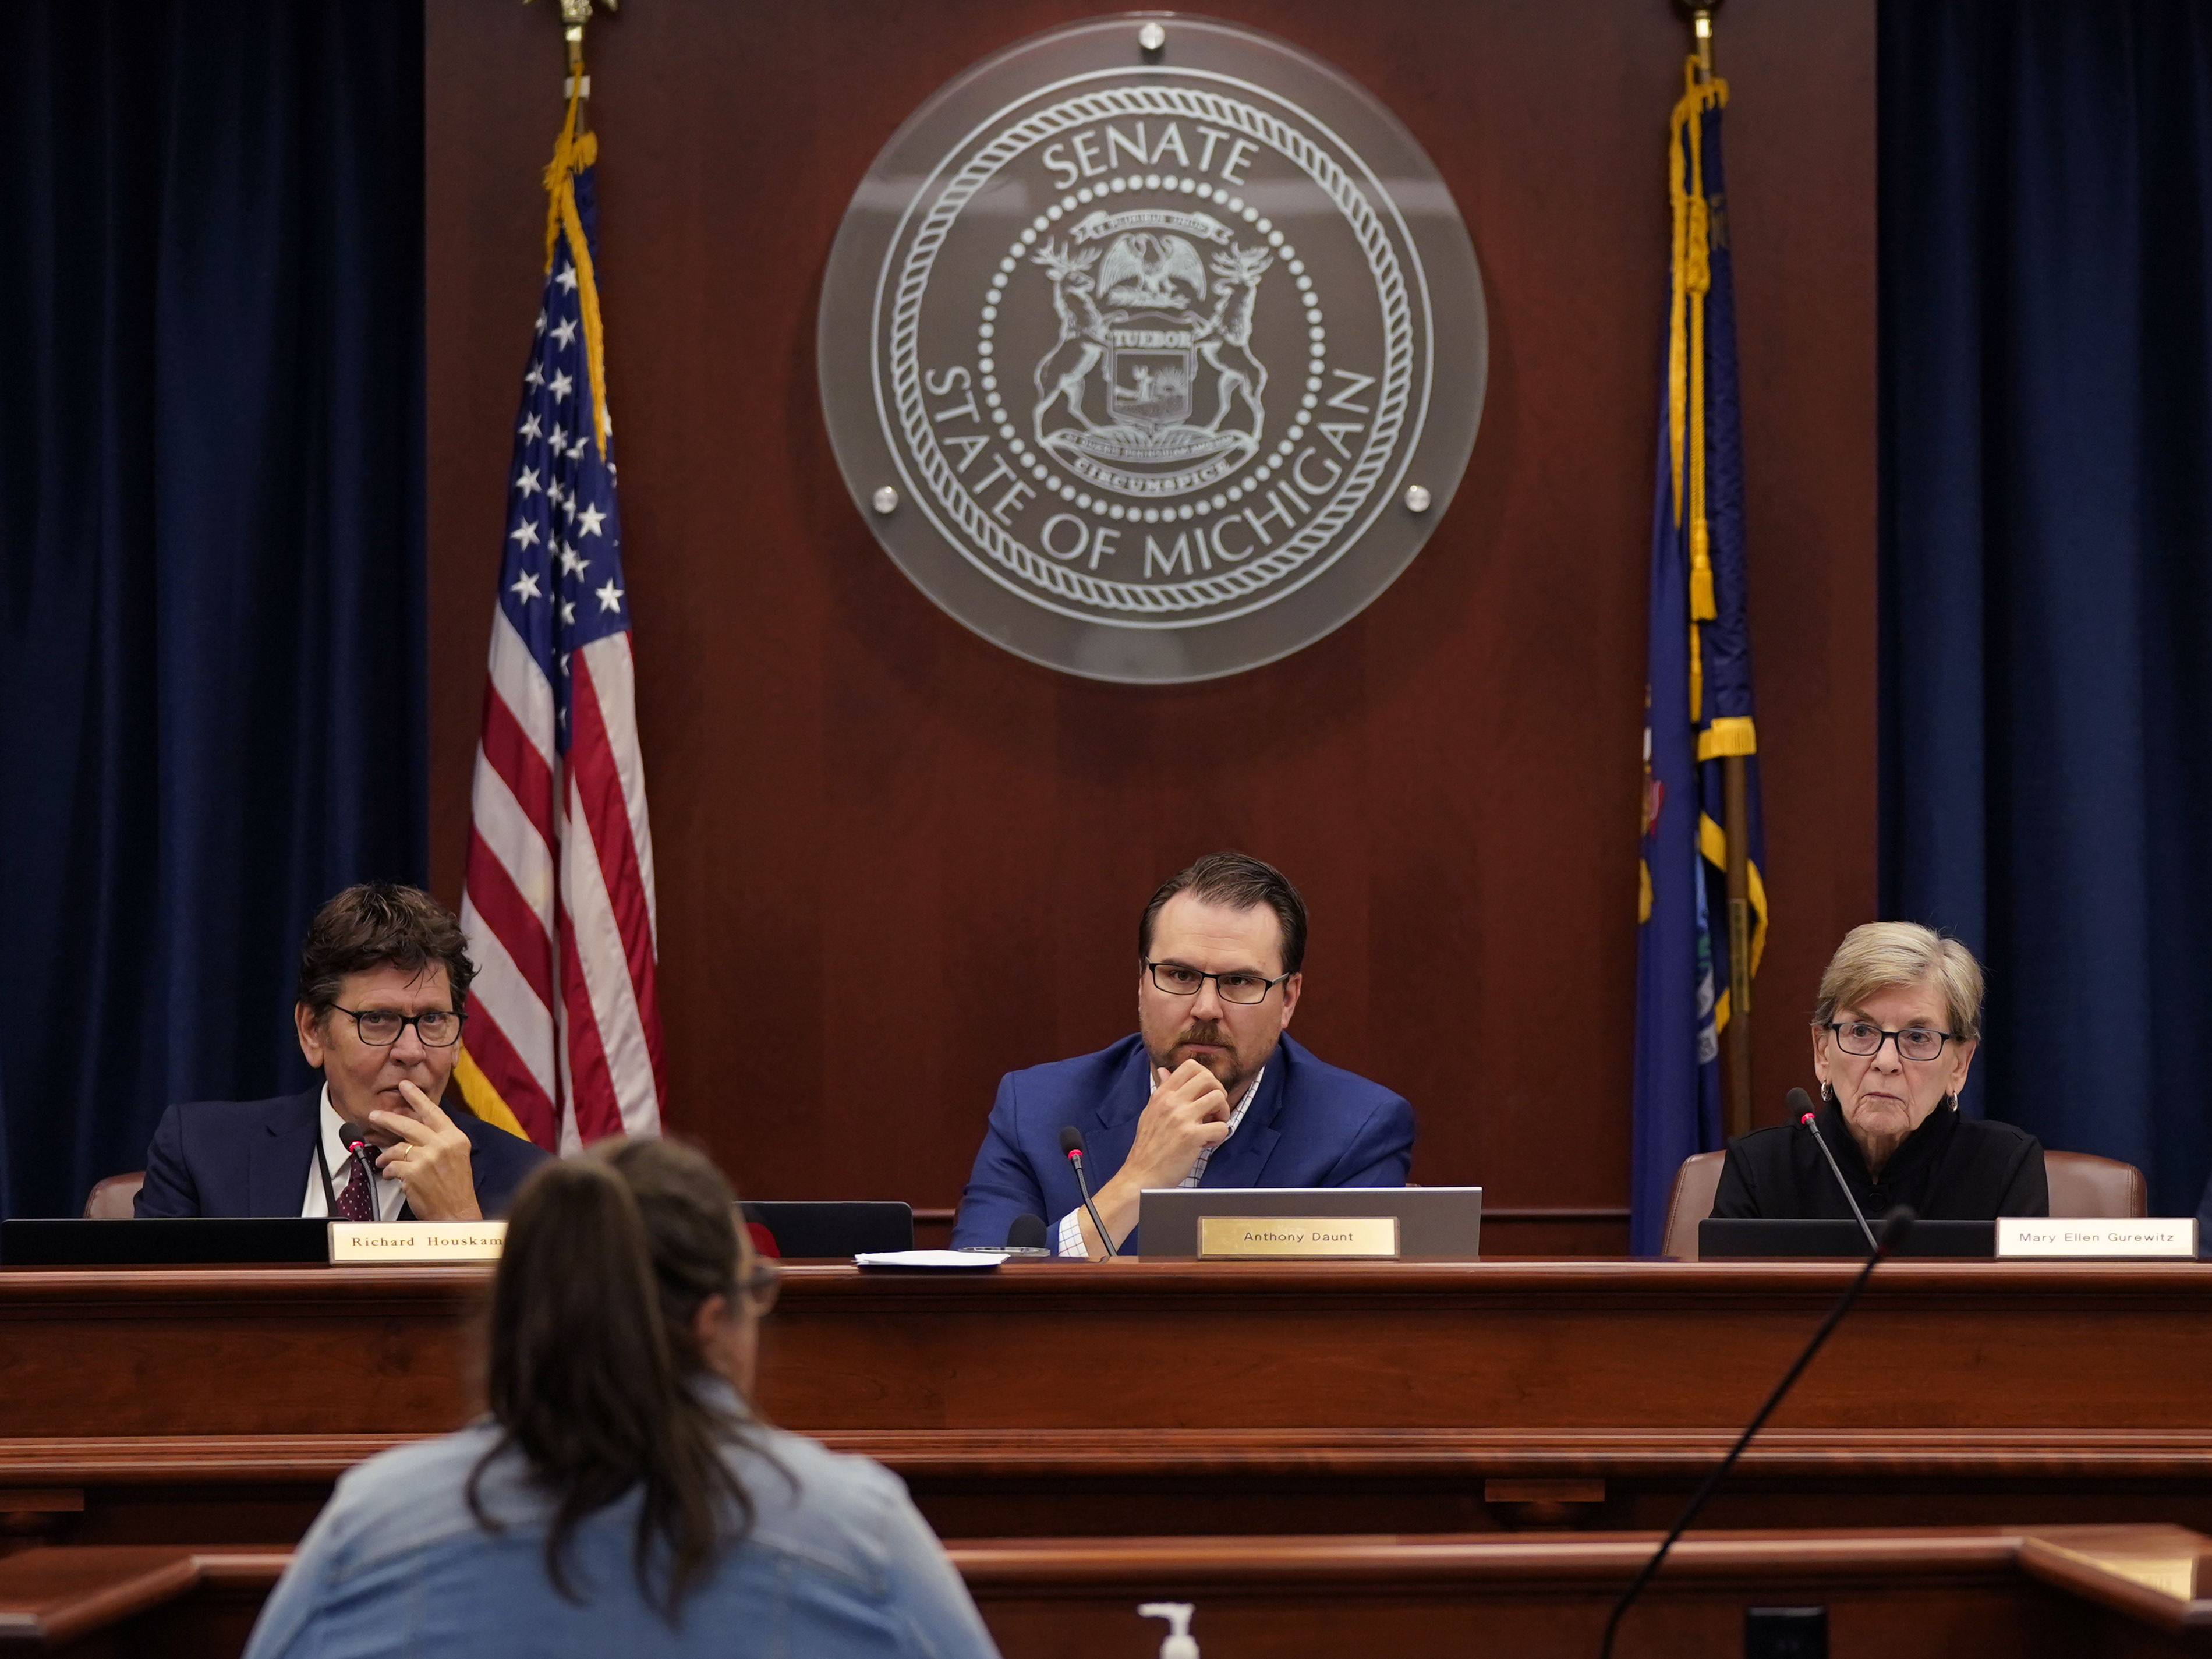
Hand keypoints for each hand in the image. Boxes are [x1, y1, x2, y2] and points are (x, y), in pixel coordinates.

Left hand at [367, 1083, 481, 1221]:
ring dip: (385, 1155)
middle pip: (408, 1124)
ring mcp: (427, 1158)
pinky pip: (391, 1166)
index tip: (404, 1085)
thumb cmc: (455, 1187)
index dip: (416, 1097)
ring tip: (381, 1160)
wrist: (456, 1213)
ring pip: (396, 1147)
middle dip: (387, 1118)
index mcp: (455, 1137)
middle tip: (374, 1115)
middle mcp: (442, 1144)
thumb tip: (412, 1127)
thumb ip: (439, 1140)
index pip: (433, 1112)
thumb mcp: (456, 1156)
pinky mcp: (413, 1173)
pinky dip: (387, 1170)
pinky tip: (390, 1175)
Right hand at [1076, 1062, 1232, 1258]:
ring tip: (1213, 1125)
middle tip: (1215, 1109)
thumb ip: (1162, 1091)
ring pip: (1218, 1098)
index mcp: (1162, 1094)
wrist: (1141, 1175)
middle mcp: (1171, 1102)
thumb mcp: (1150, 1112)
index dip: (1206, 1077)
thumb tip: (1165, 1070)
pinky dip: (1220, 1135)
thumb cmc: (1148, 1146)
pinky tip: (1208, 1143)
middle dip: (1219, 1092)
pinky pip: (1221, 1127)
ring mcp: (1182, 1118)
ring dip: (1223, 1112)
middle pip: (1208, 1078)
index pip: (1190, 1066)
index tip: (1205, 1093)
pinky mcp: (1192, 1137)